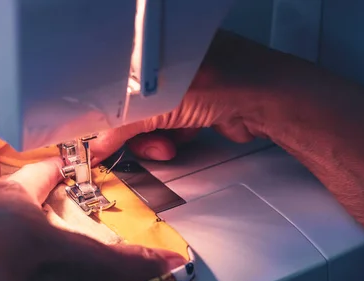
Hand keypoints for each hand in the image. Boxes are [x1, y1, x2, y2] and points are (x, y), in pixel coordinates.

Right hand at [91, 30, 283, 163]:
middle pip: (128, 109)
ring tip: (169, 142)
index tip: (98, 139)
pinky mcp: (192, 107)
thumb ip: (122, 128)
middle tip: (140, 145)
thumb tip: (95, 146)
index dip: (103, 114)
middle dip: (135, 133)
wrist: (267, 100)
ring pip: (149, 123)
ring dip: (156, 140)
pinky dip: (173, 137)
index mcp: (149, 51)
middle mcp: (162, 67)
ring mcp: (179, 87)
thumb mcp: (160, 104)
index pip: (111, 86)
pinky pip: (169, 128)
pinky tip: (186, 136)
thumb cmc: (224, 80)